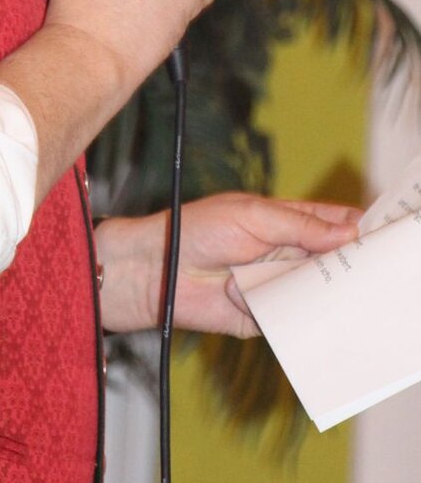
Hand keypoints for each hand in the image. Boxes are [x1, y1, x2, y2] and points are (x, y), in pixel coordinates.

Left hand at [95, 193, 362, 337]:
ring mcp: (280, 286)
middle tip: (370, 268)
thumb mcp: (250, 216)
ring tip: (345, 289)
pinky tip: (317, 313)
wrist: (156, 270)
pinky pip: (297, 319)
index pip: (335, 224)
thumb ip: (298, 225)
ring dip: (331, 292)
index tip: (381, 236)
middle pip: (336, 261)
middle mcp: (288, 254)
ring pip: (321, 292)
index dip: (359, 230)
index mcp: (287, 222)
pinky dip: (306, 316)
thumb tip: (348, 235)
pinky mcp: (268, 316)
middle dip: (351, 264)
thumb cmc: (195, 231)